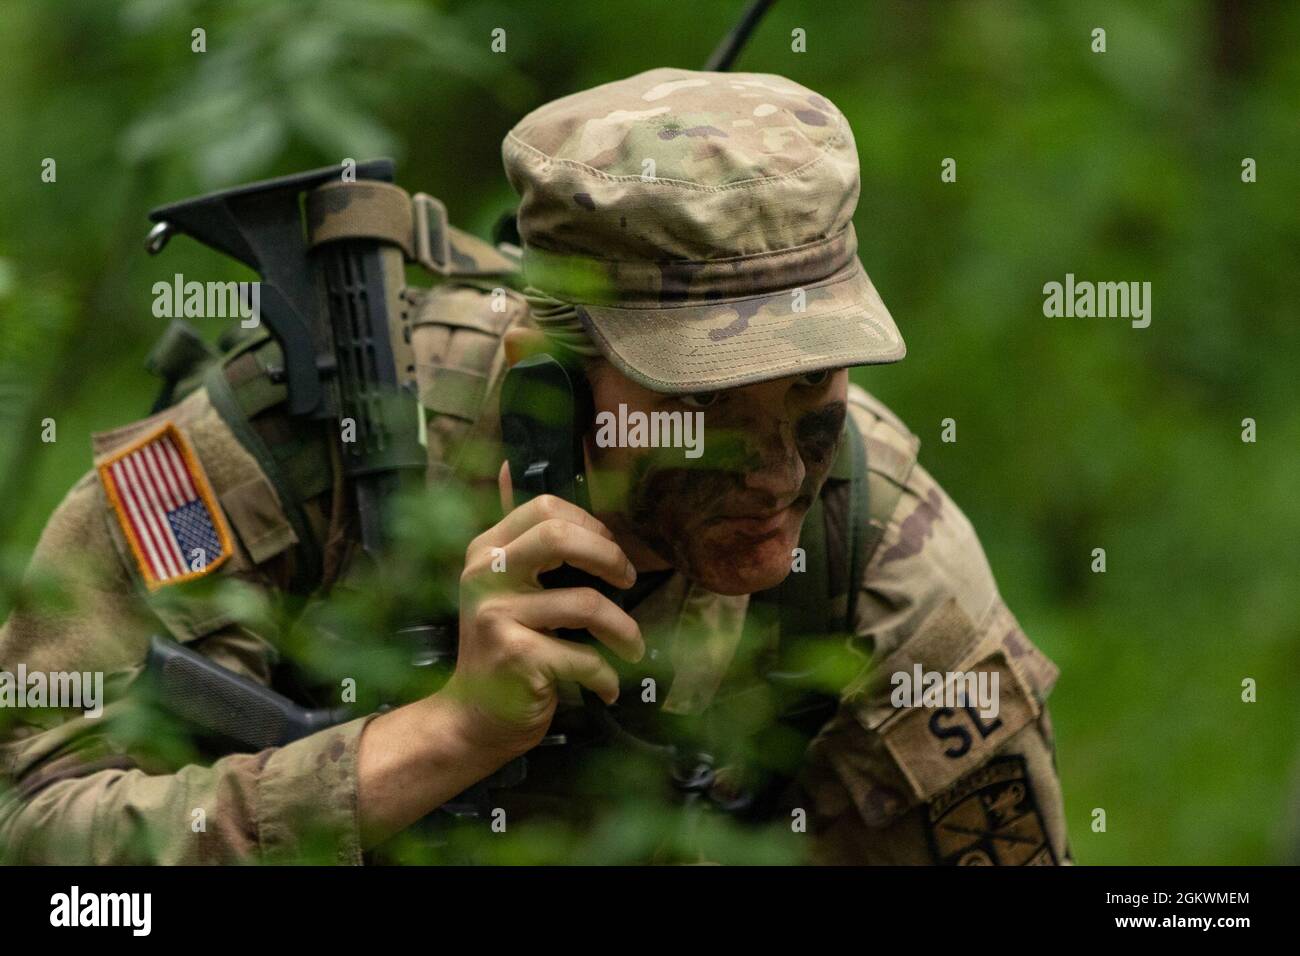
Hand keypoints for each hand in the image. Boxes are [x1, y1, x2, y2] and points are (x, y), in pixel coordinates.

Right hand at [440, 463, 642, 758]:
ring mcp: (496, 616)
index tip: (609, 553)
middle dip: (610, 558)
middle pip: (560, 537)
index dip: (590, 525)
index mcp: (485, 550)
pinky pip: (584, 656)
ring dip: (624, 631)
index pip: (544, 508)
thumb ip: (515, 535)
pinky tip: (607, 686)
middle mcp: (484, 577)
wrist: (473, 721)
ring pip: (586, 604)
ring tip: (632, 648)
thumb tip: (507, 464)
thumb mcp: (501, 586)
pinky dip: (606, 675)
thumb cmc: (503, 649)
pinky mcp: (516, 657)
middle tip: (629, 582)